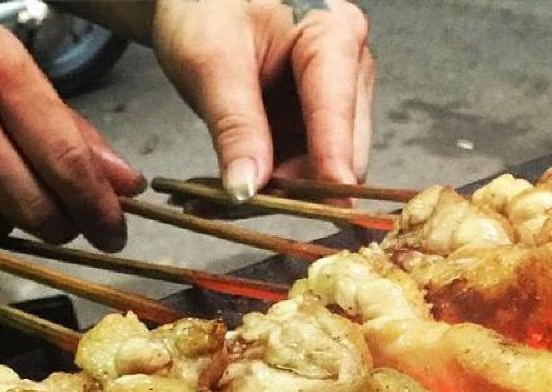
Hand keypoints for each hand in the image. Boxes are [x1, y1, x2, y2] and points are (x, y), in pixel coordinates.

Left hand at [152, 0, 374, 197]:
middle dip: (299, 186)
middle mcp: (351, 68)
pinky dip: (278, 185)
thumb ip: (234, 127)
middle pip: (344, 152)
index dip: (330, 167)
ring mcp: (342, 99)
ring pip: (329, 169)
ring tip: (231, 192)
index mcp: (333, 33)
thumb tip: (248, 190)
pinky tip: (243, 182)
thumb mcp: (211, 64)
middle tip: (243, 200)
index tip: (328, 210)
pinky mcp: (322, 123)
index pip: (338, 113)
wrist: (199, 2)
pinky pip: (310, 169)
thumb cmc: (206, 8)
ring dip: (286, 191)